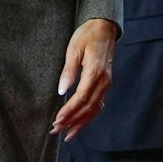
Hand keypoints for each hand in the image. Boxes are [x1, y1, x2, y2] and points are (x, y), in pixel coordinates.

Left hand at [51, 18, 117, 140]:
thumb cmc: (88, 35)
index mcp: (96, 72)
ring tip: (67, 134)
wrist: (104, 27)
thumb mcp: (74, 49)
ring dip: (80, 123)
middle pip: (88, 108)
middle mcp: (104, 81)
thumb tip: (62, 91)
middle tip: (56, 130)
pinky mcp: (105, 84)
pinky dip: (88, 116)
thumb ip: (69, 71)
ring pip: (94, 109)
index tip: (57, 120)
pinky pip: (98, 105)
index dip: (69, 111)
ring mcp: (106, 84)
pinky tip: (79, 123)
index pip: (81, 98)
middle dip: (72, 121)